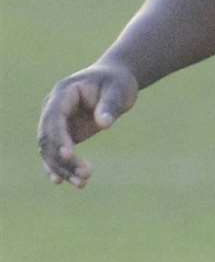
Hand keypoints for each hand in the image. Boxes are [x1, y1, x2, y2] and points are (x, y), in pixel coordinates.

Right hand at [37, 62, 138, 187]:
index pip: (54, 118)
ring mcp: (56, 122)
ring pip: (51, 150)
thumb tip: (104, 124)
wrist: (116, 79)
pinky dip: (60, 167)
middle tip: (86, 175)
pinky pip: (56, 153)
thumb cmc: (117, 81)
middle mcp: (53, 108)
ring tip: (83, 183)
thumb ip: (110, 105)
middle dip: (63, 159)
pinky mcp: (64, 133)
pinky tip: (62, 182)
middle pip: (49, 138)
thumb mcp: (118, 89)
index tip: (69, 155)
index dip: (59, 137)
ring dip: (63, 167)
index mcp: (63, 93)